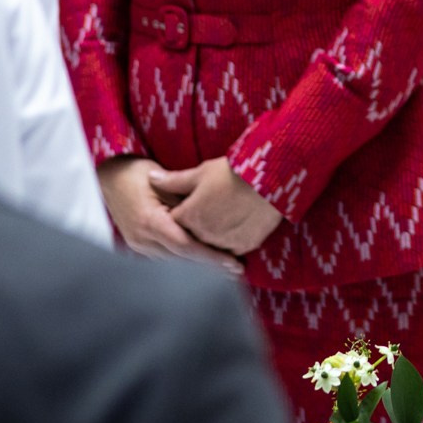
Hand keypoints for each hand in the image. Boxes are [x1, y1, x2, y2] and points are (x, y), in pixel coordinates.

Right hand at [98, 156, 243, 273]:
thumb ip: (185, 201)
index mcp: (149, 222)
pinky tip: (204, 260)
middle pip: (182, 259)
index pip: (185, 246)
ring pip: (175, 261)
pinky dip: (186, 259)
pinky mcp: (139, 246)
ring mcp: (139, 245)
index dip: (210, 257)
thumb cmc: (138, 173)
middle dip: (210, 267)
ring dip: (200, 266)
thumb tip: (213, 215)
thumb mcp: (164, 181)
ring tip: (227, 269)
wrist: (108, 177)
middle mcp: (143, 240)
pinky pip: (167, 256)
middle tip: (237, 270)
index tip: (232, 263)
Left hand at [155, 157, 284, 257]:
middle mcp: (203, 235)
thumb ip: (173, 180)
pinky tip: (234, 230)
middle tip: (201, 216)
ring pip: (210, 247)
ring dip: (209, 240)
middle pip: (190, 238)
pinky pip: (230, 250)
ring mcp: (224, 243)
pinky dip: (228, 244)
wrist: (271, 178)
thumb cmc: (233, 172)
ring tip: (218, 223)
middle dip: (191, 230)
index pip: (173, 223)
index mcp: (189, 217)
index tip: (181, 206)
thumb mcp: (201, 172)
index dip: (176, 214)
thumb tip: (151, 178)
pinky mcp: (244, 246)